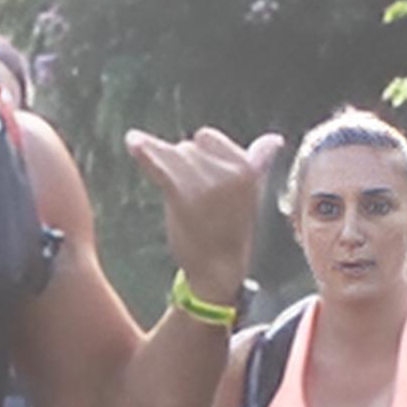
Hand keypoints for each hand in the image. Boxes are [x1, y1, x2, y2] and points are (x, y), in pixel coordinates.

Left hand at [123, 124, 281, 311]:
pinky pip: (160, 166)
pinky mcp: (183, 193)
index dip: (200, 156)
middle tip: (192, 196)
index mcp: (247, 167)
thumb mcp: (251, 192)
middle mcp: (229, 171)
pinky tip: (132, 141)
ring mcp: (206, 182)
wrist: (218, 268)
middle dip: (184, 165)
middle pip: (188, 147)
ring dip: (162, 162)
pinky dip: (144, 151)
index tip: (203, 179)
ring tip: (150, 161)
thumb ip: (259, 161)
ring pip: (173, 155)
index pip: (208, 138)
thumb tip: (274, 139)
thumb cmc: (231, 229)